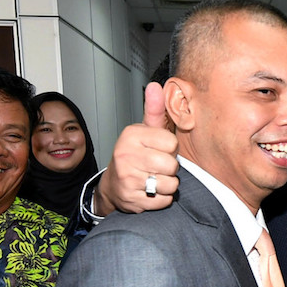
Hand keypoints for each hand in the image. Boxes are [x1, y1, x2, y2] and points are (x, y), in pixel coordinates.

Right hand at [95, 82, 178, 214]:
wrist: (114, 184)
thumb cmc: (135, 154)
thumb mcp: (143, 130)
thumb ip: (154, 110)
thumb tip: (157, 86)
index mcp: (131, 136)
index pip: (171, 143)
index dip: (170, 148)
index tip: (158, 149)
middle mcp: (126, 156)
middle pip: (172, 165)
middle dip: (170, 168)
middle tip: (157, 166)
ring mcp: (128, 179)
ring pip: (171, 184)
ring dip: (167, 184)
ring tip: (154, 178)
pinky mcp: (133, 200)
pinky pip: (165, 201)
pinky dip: (163, 199)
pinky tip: (151, 191)